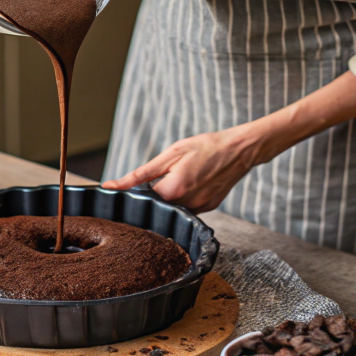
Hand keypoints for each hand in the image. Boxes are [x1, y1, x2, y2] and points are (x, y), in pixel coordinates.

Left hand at [102, 71, 355, 212]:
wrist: (240, 149)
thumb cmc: (205, 146)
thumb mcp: (170, 154)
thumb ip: (140, 174)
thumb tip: (114, 185)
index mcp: (173, 191)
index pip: (143, 201)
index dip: (137, 192)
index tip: (131, 188)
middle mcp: (188, 205)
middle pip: (159, 207)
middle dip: (154, 196)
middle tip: (161, 178)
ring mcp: (201, 209)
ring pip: (174, 208)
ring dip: (170, 197)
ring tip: (181, 177)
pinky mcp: (210, 208)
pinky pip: (189, 208)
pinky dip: (184, 198)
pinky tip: (192, 183)